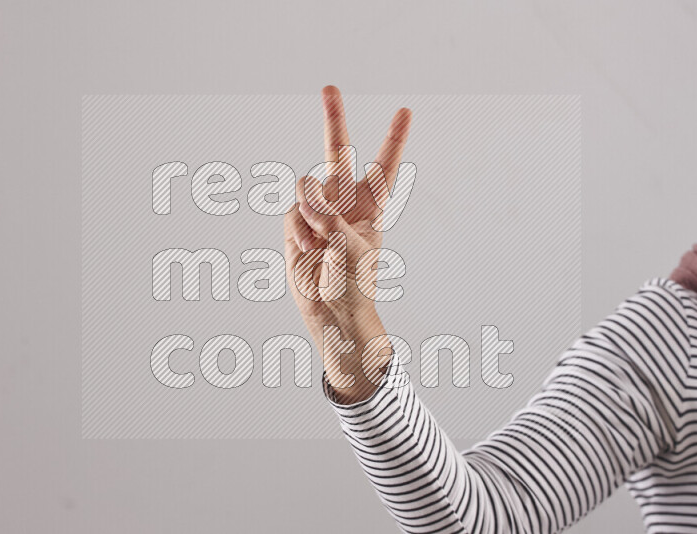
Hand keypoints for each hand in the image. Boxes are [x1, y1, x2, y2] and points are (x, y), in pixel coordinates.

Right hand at [283, 86, 411, 401]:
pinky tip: (306, 250)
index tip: (405, 111)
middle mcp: (343, 202)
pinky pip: (292, 214)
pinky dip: (298, 231)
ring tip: (319, 244)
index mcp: (370, 206)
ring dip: (310, 214)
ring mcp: (317, 212)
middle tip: (329, 87)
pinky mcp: (296, 226)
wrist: (331, 313)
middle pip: (336, 152)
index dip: (393, 139)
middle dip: (333, 119)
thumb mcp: (350, 246)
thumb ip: (328, 214)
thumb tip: (302, 191)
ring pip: (305, 189)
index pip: (383, 166)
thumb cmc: (353, 283)